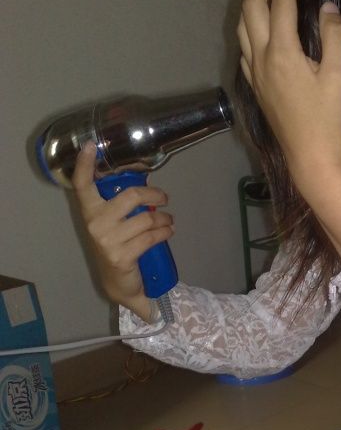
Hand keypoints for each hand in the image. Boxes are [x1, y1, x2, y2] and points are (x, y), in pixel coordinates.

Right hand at [73, 142, 173, 320]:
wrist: (118, 284)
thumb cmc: (117, 248)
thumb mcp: (113, 224)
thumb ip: (122, 206)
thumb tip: (145, 183)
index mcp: (89, 211)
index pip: (82, 184)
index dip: (84, 164)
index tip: (91, 145)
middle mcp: (95, 223)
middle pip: (131, 196)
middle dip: (154, 195)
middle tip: (163, 199)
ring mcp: (108, 240)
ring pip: (147, 219)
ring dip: (164, 219)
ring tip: (168, 221)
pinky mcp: (122, 255)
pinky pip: (151, 237)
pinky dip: (165, 232)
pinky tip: (168, 232)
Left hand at [237, 0, 340, 187]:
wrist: (310, 158)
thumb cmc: (328, 119)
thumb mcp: (339, 76)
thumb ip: (334, 36)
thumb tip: (328, 7)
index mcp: (282, 52)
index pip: (282, 1)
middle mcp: (261, 58)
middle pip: (252, 6)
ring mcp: (255, 73)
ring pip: (242, 26)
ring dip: (252, 0)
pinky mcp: (256, 86)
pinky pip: (244, 47)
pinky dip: (250, 25)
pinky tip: (261, 26)